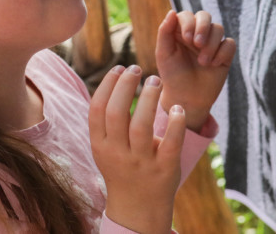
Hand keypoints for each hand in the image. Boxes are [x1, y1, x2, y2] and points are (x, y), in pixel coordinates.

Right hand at [89, 65, 186, 233]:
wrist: (138, 208)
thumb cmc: (122, 168)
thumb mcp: (105, 148)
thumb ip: (107, 120)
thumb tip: (114, 79)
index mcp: (101, 145)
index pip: (98, 109)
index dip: (107, 85)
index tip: (119, 68)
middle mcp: (118, 154)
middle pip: (117, 114)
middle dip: (126, 86)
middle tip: (137, 68)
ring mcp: (142, 163)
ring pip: (141, 126)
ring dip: (149, 98)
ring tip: (155, 80)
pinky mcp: (165, 169)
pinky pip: (170, 143)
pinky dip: (175, 123)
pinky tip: (177, 107)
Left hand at [156, 10, 235, 131]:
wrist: (187, 98)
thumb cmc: (172, 75)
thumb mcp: (164, 54)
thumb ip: (165, 32)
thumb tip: (172, 12)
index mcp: (180, 30)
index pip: (187, 15)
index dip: (188, 23)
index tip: (186, 39)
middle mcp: (197, 33)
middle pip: (205, 15)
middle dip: (203, 27)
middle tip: (197, 44)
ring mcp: (211, 43)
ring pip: (218, 28)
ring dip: (211, 44)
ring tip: (203, 62)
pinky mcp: (224, 54)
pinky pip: (230, 43)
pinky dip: (222, 52)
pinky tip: (213, 65)